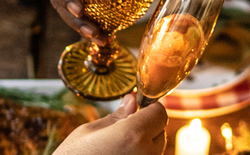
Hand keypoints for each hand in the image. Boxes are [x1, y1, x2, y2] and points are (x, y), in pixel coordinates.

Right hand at [53, 94, 167, 154]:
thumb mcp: (89, 131)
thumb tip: (132, 101)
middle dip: (147, 125)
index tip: (138, 107)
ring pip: (155, 149)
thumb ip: (117, 116)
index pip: (159, 113)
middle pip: (160, 131)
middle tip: (124, 127)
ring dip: (143, 143)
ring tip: (117, 146)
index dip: (149, 108)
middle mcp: (145, 153)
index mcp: (133, 135)